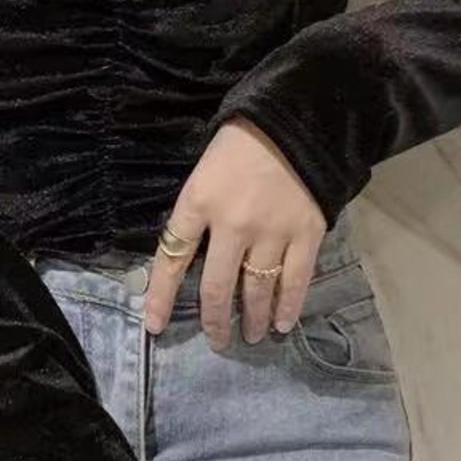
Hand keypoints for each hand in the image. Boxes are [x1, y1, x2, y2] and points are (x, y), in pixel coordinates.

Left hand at [145, 118, 326, 346]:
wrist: (293, 119)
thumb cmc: (239, 143)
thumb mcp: (202, 173)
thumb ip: (196, 213)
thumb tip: (189, 256)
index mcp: (198, 202)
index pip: (172, 258)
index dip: (161, 297)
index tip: (154, 326)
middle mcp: (231, 223)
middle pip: (217, 286)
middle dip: (215, 320)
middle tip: (217, 341)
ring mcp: (271, 230)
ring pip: (257, 289)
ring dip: (253, 318)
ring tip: (252, 336)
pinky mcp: (306, 232)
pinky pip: (296, 279)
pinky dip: (289, 305)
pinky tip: (284, 323)